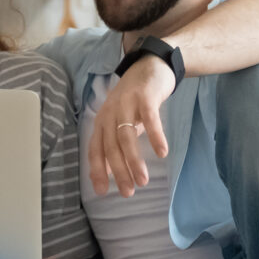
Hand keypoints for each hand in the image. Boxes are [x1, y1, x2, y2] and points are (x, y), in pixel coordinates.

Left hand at [88, 55, 174, 196]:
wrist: (150, 66)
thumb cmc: (135, 100)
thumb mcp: (121, 122)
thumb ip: (114, 144)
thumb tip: (107, 172)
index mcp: (102, 122)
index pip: (95, 150)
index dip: (97, 171)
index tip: (103, 192)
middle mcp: (110, 113)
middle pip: (111, 147)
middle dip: (119, 172)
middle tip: (129, 192)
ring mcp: (126, 104)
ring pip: (126, 136)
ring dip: (134, 161)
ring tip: (143, 180)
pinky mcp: (145, 97)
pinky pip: (149, 119)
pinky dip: (155, 137)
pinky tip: (162, 153)